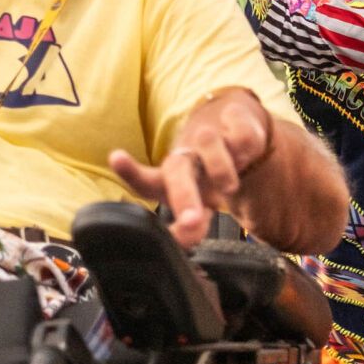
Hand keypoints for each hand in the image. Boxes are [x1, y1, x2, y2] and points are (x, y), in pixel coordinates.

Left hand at [110, 89, 273, 246]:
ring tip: (229, 186)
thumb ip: (194, 228)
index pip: (146, 181)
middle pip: (177, 171)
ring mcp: (209, 135)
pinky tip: (247, 155)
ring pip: (211, 145)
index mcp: (171, 178)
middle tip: (193, 222)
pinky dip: (248, 150)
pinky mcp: (233, 120)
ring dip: (223, 172)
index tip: (116, 157)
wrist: (236, 128)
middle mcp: (186, 155)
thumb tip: (187, 244)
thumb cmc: (209, 175)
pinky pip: (244, 139)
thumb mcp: (200, 204)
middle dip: (185, 197)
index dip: (131, 172)